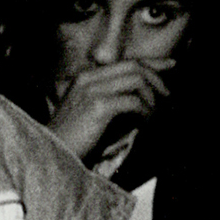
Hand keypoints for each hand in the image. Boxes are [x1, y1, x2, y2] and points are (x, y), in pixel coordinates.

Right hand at [45, 60, 171, 165]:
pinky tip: (146, 122)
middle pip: (135, 67)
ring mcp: (92, 91)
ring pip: (137, 81)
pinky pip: (133, 101)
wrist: (48, 157)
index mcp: (85, 78)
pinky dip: (145, 111)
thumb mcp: (87, 115)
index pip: (126, 62)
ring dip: (153, 97)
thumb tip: (139, 99)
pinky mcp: (98, 107)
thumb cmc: (69, 142)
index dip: (152, 62)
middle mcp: (88, 79)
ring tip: (156, 114)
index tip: (171, 65)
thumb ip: (108, 101)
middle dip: (158, 78)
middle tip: (169, 96)